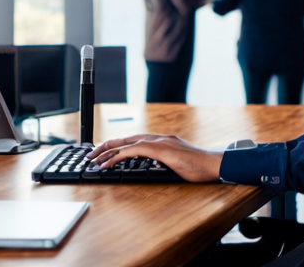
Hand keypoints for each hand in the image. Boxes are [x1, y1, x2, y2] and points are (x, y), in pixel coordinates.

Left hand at [85, 134, 222, 182]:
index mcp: (160, 140)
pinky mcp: (159, 149)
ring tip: (93, 159)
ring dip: (106, 151)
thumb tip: (150, 166)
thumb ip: (162, 161)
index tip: (103, 152)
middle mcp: (157, 138)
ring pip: (125, 143)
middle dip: (105, 146)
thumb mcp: (175, 163)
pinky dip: (117, 156)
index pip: (133, 140)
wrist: (212, 164)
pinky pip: (132, 151)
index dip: (116, 145)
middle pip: (124, 138)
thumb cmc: (197, 167)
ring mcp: (158, 142)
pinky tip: (107, 163)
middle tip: (91, 154)